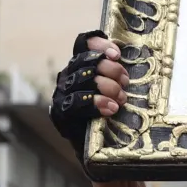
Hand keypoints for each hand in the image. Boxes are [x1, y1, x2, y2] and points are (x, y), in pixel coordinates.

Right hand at [48, 30, 130, 155]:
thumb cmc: (108, 110)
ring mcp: (63, 93)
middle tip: (125, 82)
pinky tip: (111, 108)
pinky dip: (97, 103)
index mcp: (81, 64)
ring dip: (107, 87)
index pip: (83, 42)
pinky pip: (77, 102)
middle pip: (86, 61)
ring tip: (121, 98)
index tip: (117, 55)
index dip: (100, 44)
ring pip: (83, 79)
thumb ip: (116, 70)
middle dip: (111, 69)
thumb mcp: (116, 86)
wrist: (95, 144)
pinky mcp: (61, 111)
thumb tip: (125, 58)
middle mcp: (68, 74)